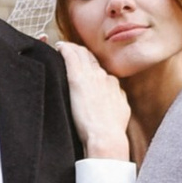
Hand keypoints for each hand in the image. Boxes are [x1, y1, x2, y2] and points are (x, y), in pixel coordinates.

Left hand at [60, 40, 132, 159]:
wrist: (106, 136)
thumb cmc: (112, 130)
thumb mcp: (122, 111)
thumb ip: (118, 100)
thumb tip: (117, 97)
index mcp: (113, 83)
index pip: (101, 69)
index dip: (92, 65)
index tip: (86, 65)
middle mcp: (103, 76)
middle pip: (91, 58)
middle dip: (82, 53)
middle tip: (73, 51)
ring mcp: (90, 76)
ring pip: (81, 54)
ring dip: (73, 49)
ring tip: (64, 47)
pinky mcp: (77, 79)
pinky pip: (70, 57)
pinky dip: (65, 49)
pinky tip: (59, 46)